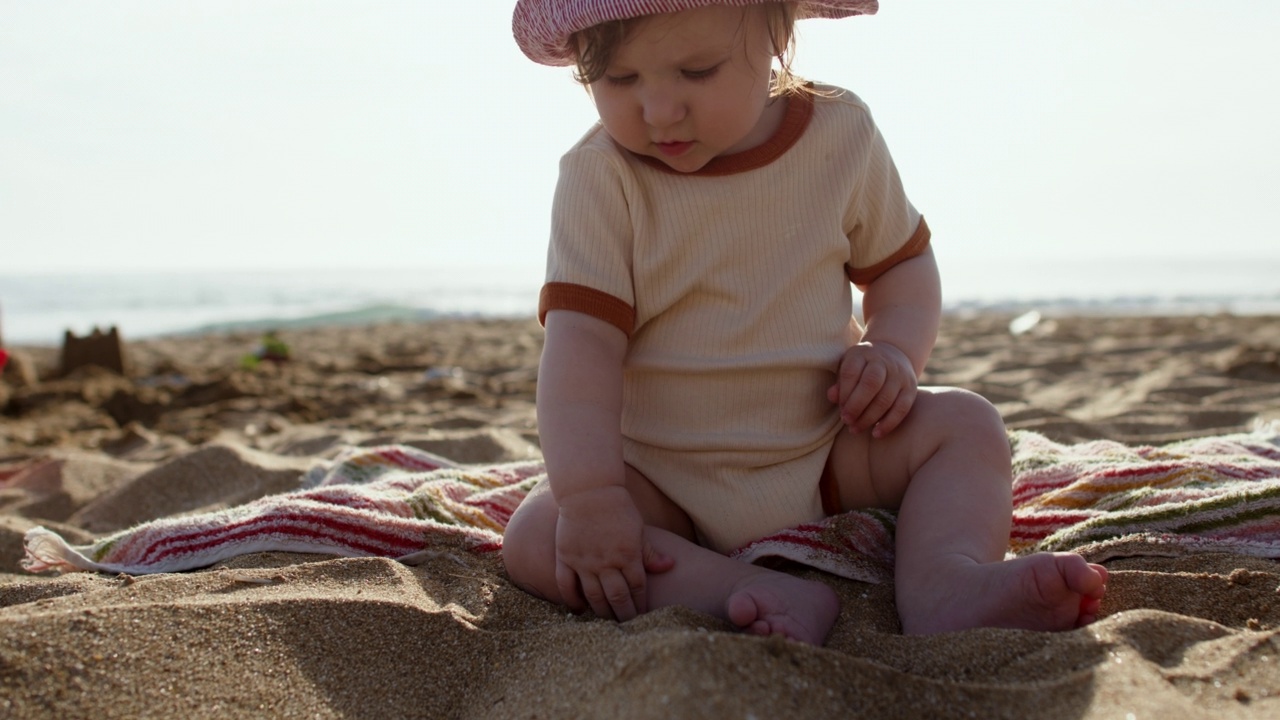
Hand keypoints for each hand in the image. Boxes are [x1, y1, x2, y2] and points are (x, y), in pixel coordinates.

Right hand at [554, 485, 673, 620]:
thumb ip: (650, 551)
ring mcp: (584, 561)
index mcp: (628, 554)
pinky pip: (566, 585)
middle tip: (627, 626)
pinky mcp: (566, 557)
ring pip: (593, 596)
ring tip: (606, 622)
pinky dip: (572, 600)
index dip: (641, 604)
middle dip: (624, 615)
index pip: (638, 588)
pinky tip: (579, 610)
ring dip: (601, 612)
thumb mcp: (639, 528)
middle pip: (617, 597)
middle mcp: (606, 562)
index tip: (643, 616)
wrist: (588, 489)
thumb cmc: (618, 507)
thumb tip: (669, 566)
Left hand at [827, 341, 917, 437]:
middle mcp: (884, 362)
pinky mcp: (911, 388)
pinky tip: (876, 434)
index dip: (844, 393)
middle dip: (856, 406)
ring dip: (869, 418)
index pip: (852, 372)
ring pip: (886, 398)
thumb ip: (840, 382)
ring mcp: (899, 375)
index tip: (840, 409)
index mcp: (863, 354)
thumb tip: (832, 397)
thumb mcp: (848, 367)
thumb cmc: (862, 366)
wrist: (894, 354)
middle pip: (871, 383)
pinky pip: (902, 408)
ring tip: (855, 429)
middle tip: (846, 421)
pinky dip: (889, 423)